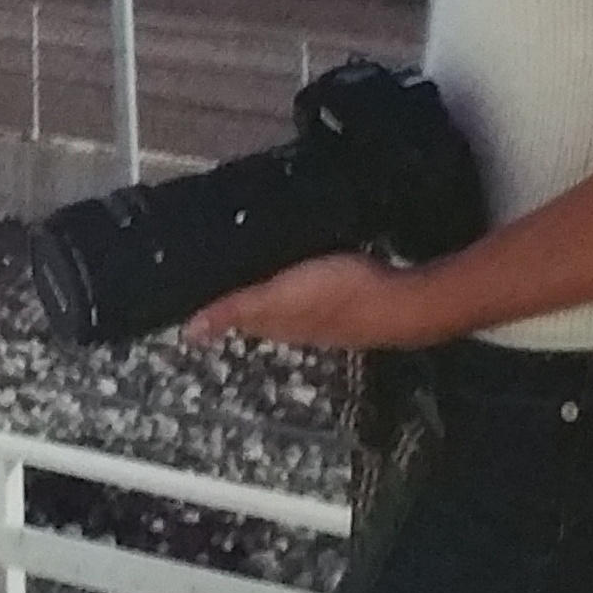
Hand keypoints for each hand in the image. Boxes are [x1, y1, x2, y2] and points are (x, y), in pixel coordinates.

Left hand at [185, 252, 416, 351]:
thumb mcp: (280, 298)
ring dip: (272, 286)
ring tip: (255, 259)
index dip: (217, 306)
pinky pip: (313, 290)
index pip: (238, 318)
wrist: (404, 301)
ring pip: (288, 302)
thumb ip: (237, 310)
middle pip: (262, 313)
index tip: (195, 285)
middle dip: (243, 295)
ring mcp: (327, 314)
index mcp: (277, 324)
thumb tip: (188, 333)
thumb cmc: (339, 296)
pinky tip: (301, 263)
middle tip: (221, 266)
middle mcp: (298, 325)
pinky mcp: (349, 298)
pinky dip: (300, 278)